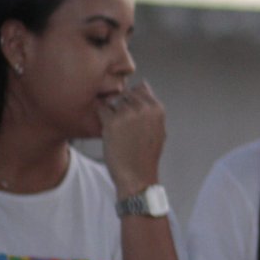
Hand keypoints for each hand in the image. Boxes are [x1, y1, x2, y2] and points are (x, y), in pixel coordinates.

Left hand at [99, 82, 165, 198]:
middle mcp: (144, 108)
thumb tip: (143, 84)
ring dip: (111, 111)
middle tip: (121, 123)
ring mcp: (127, 114)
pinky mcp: (111, 122)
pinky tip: (107, 130)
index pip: (141, 89)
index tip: (130, 114)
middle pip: (125, 93)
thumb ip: (151, 106)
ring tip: (116, 128)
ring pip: (113, 100)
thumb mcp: (158, 128)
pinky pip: (101, 109)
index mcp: (158, 109)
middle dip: (120, 104)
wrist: (136, 175)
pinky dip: (101, 117)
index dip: (132, 100)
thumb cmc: (146, 154)